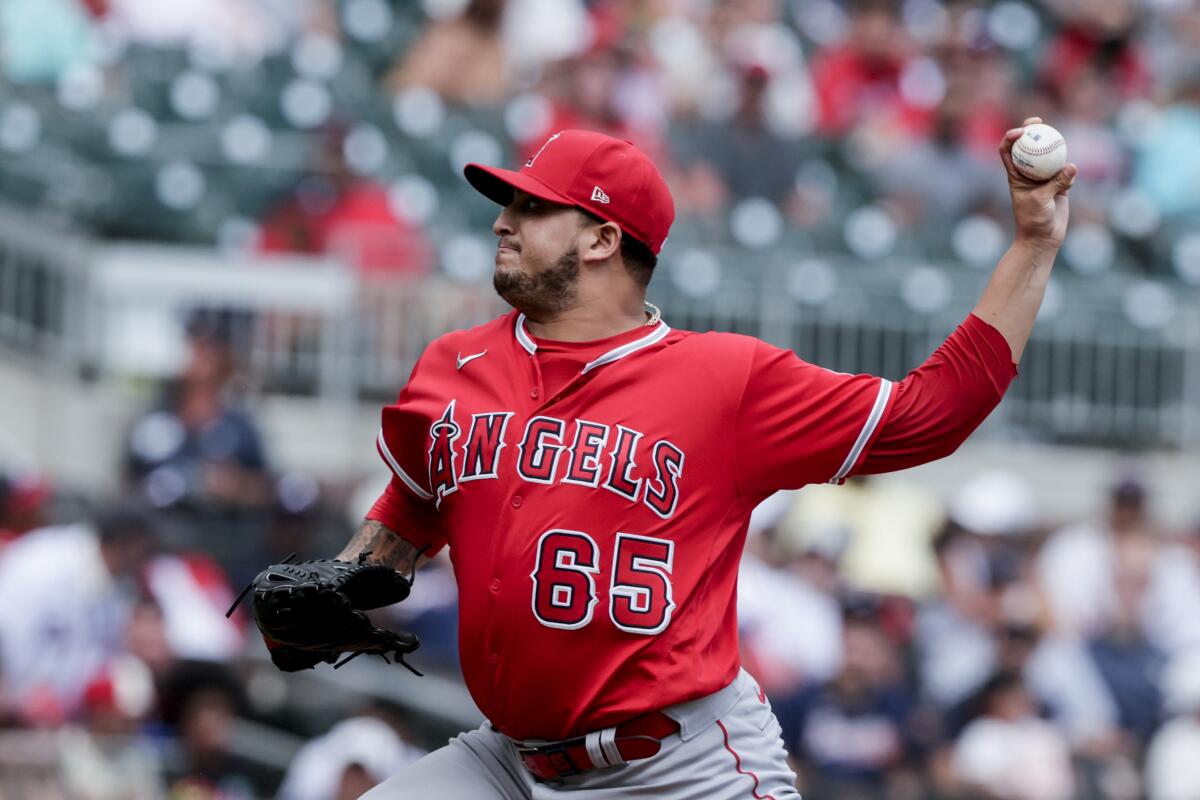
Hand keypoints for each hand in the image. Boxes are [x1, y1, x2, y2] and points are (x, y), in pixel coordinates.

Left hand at [999, 116, 1076, 249]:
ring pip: (1048, 155)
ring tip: (1058, 135)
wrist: (1043, 237)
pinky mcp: (1059, 185)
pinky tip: (1071, 177)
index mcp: (1015, 175)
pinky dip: (1069, 172)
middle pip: (1027, 146)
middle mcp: (1028, 173)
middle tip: (1038, 121)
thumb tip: (1072, 167)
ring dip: (1052, 144)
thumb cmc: (1033, 220)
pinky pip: (1065, 172)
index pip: (1007, 151)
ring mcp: (1044, 178)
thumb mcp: (1040, 201)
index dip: (1010, 138)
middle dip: (1031, 130)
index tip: (1020, 131)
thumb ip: (1056, 183)